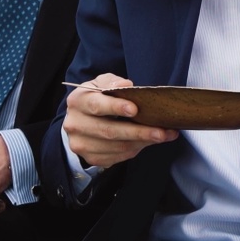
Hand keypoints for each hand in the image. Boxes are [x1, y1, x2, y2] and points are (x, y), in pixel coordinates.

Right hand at [62, 73, 178, 168]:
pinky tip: (150, 142)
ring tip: (164, 136)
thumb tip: (126, 86)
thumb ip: (112, 82)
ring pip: (117, 146)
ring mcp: (82, 144)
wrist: (83, 120)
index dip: (115, 107)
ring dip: (143, 142)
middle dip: (139, 132)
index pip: (96, 106)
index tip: (135, 109)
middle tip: (162, 131)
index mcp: (77, 102)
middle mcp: (75, 125)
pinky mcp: (92, 158)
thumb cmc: (98, 98)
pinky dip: (137, 149)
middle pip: (109, 131)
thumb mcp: (102, 84)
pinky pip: (119, 156)